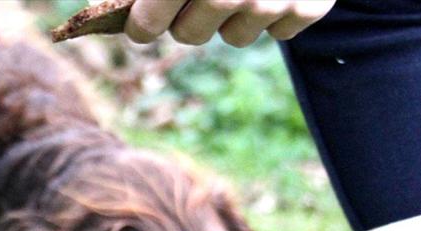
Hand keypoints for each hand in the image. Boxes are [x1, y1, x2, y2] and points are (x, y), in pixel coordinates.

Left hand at [126, 0, 335, 46]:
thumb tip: (107, 2)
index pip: (148, 23)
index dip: (141, 24)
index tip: (140, 22)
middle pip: (188, 35)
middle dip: (185, 17)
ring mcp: (275, 0)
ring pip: (235, 37)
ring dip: (232, 15)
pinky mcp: (312, 5)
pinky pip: (279, 31)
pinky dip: (275, 10)